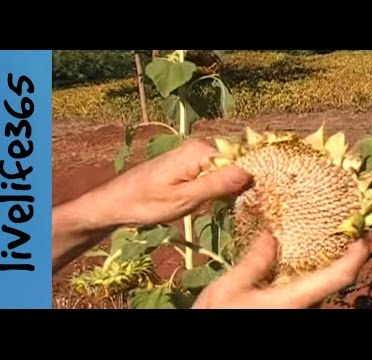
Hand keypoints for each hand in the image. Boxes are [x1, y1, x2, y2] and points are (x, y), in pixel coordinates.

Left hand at [96, 139, 252, 226]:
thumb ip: (217, 184)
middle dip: (239, 184)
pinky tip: (214, 202)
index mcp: (200, 152)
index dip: (249, 180)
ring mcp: (193, 155)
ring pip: (224, 170)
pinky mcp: (188, 164)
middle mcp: (199, 148)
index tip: (254, 200)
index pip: (240, 160)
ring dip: (228, 188)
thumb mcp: (185, 198)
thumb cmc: (148, 203)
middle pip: (234, 164)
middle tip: (239, 206)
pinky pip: (212, 173)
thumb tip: (250, 172)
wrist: (117, 202)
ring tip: (226, 206)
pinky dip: (217, 187)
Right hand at [192, 232, 368, 308]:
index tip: (364, 235)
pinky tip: (298, 260)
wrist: (210, 338)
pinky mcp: (287, 311)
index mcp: (293, 300)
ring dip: (327, 264)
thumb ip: (252, 263)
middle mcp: (303, 310)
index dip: (356, 257)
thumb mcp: (227, 289)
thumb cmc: (219, 317)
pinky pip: (307, 292)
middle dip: (345, 256)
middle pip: (334, 282)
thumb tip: (271, 236)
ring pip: (320, 288)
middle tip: (349, 229)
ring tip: (323, 237)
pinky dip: (310, 273)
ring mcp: (296, 312)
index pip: (337, 278)